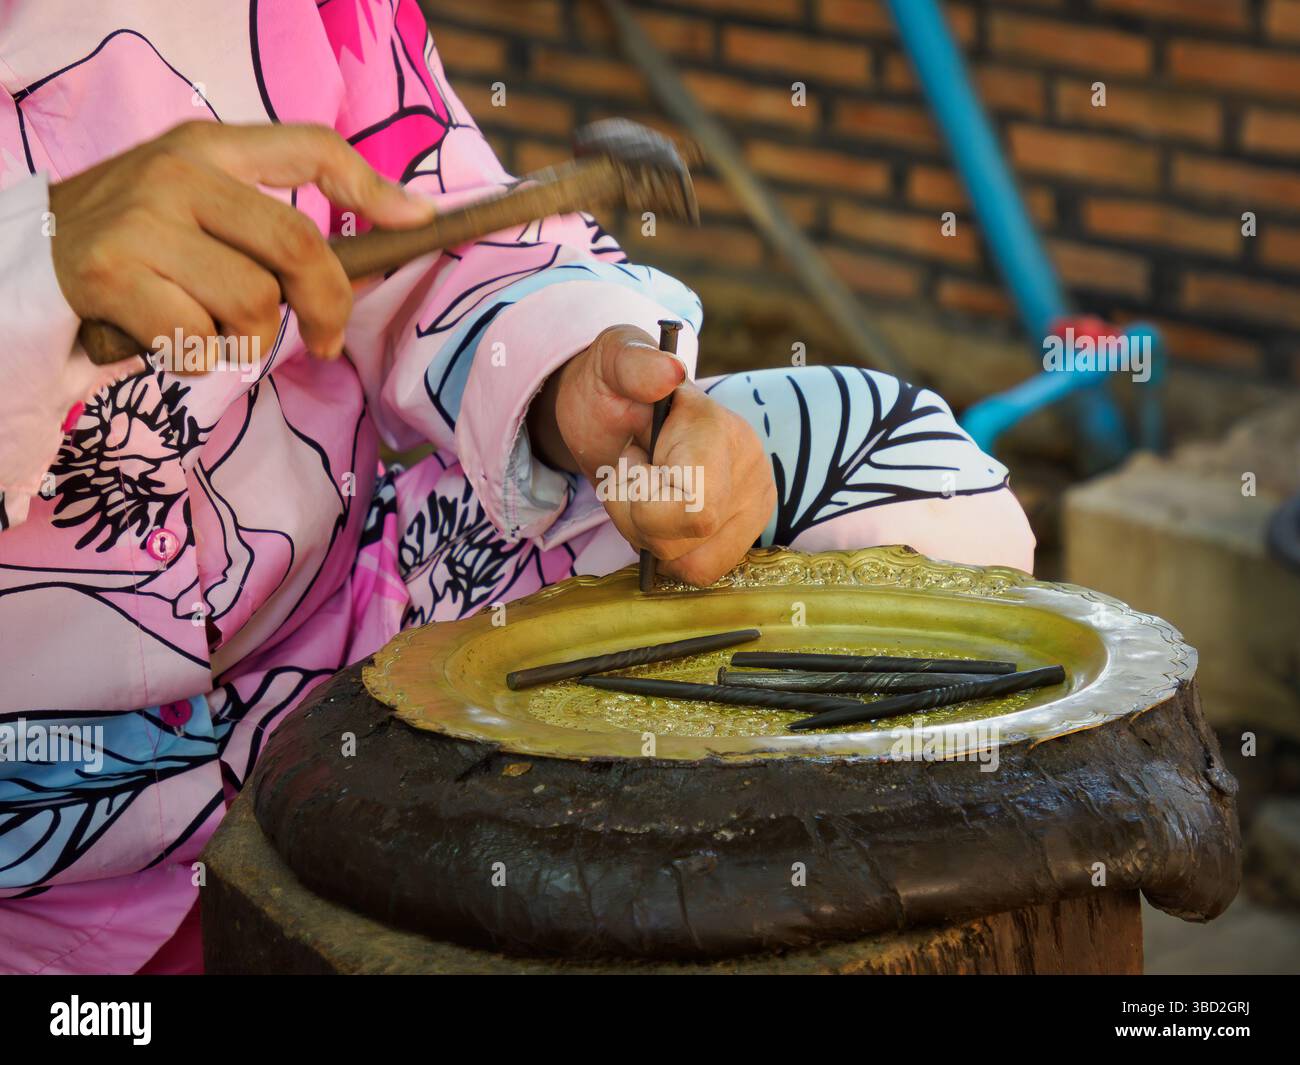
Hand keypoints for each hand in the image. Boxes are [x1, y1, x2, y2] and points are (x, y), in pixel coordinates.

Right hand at [47, 121, 433, 368]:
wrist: (27, 261)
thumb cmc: (138, 245)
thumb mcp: (200, 207)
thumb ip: (272, 224)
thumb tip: (385, 242)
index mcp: (209, 147)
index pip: (310, 147)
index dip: (372, 187)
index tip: (418, 222)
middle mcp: (178, 172)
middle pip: (298, 246)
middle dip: (328, 307)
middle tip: (325, 341)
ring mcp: (143, 220)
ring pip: (253, 304)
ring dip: (247, 343)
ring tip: (211, 333)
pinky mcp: (112, 273)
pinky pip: (198, 339)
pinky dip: (197, 359)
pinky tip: (168, 341)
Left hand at [530, 325, 775, 586]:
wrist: (616, 410)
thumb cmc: (612, 388)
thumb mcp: (611, 362)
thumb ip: (634, 362)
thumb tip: (668, 372)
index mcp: (720, 429)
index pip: (696, 509)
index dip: (642, 496)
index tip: (631, 455)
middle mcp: (751, 469)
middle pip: (688, 539)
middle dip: (639, 516)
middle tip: (635, 472)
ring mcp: (754, 504)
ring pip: (694, 564)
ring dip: (650, 536)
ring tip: (648, 490)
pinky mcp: (745, 531)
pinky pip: (702, 571)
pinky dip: (669, 551)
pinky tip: (661, 514)